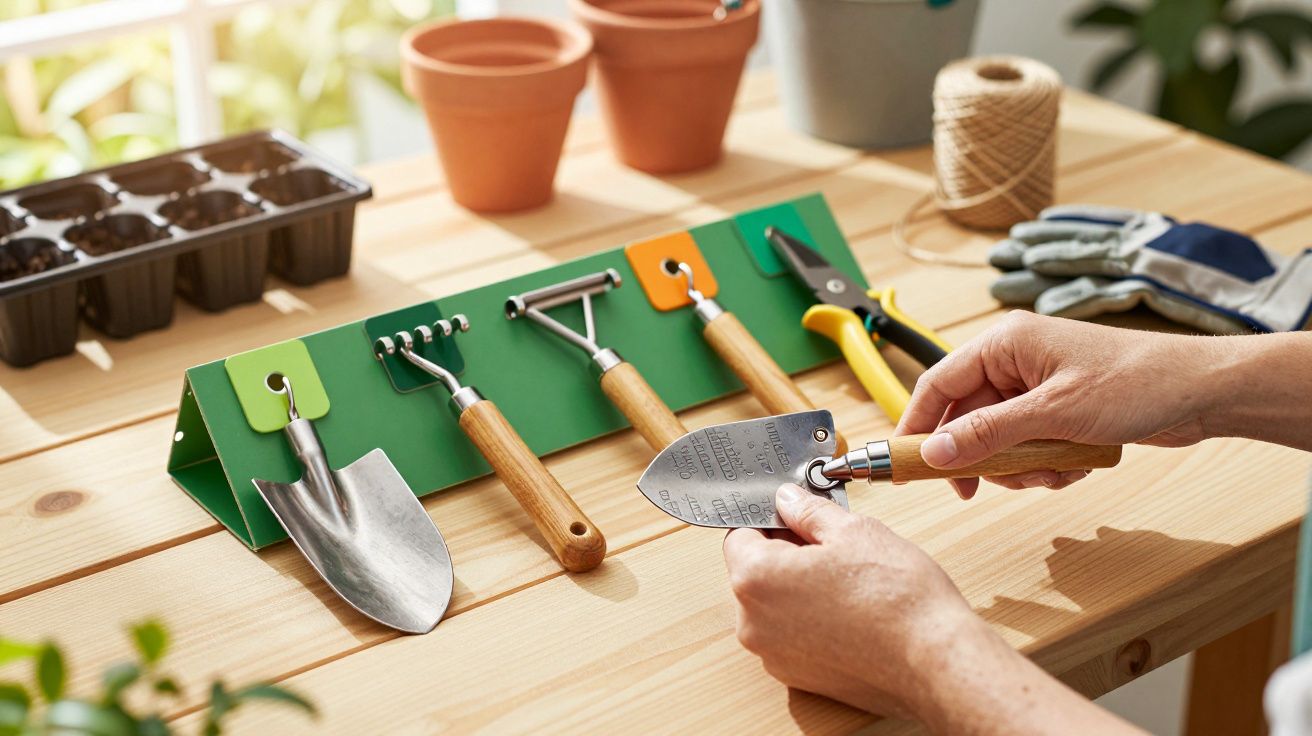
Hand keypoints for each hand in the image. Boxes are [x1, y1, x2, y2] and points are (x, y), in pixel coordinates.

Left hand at [722, 483, 988, 719]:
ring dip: (798, 587)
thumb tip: (788, 499)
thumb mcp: (853, 531)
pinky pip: (792, 635)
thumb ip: (808, 511)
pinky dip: (811, 620)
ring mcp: (774, 656)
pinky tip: (849, 609)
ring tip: (846, 578)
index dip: (770, 517)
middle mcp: (754, 624)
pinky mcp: (799, 677)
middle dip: (785, 552)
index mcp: (756, 580)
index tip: (795, 513)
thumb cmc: (898, 598)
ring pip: (774, 606)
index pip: (740, 534)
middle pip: (754, 572)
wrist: (935, 661)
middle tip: (830, 543)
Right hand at [896, 312, 1212, 498]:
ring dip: (1018, 467)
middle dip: (980, 457)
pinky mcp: (1057, 411)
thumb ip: (987, 434)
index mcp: (1004, 343)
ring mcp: (1037, 387)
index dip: (916, 426)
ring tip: (1053, 472)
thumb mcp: (1052, 414)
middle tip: (979, 489)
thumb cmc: (1136, 382)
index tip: (902, 464)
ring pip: (997, 440)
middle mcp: (1015, 361)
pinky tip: (1074, 469)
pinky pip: (1026, 447)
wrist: (1202, 393)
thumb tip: (935, 454)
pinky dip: (1043, 466)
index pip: (937, 384)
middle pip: (966, 418)